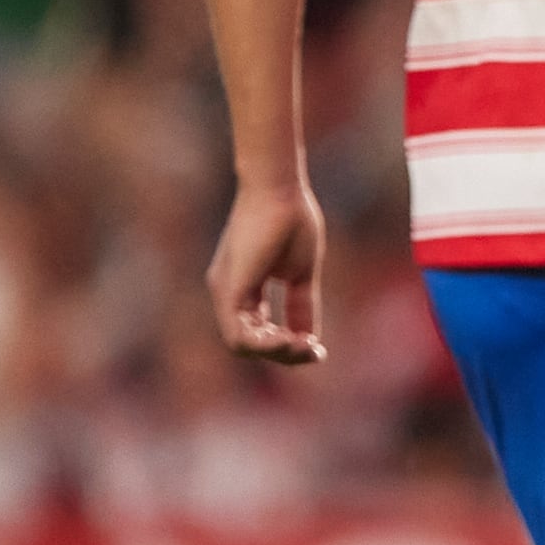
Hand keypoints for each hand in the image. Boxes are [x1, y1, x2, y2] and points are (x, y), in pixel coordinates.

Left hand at [206, 181, 327, 364]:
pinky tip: (292, 339)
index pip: (260, 332)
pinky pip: (239, 335)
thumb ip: (302, 305)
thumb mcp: (301, 273)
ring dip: (277, 353)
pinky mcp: (229, 289)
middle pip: (250, 344)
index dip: (289, 346)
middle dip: (285, 354)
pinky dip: (266, 345)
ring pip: (242, 346)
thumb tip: (310, 337)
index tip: (319, 349)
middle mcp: (229, 293)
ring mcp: (225, 291)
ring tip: (304, 346)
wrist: (281, 190)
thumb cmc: (293, 220)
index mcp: (244, 289)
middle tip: (314, 350)